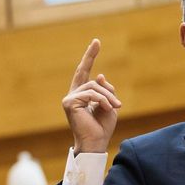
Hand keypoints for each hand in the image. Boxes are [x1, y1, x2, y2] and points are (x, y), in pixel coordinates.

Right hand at [61, 39, 121, 153]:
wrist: (96, 142)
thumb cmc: (102, 127)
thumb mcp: (109, 105)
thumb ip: (105, 91)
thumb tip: (99, 75)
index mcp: (82, 94)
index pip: (85, 72)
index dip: (90, 56)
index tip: (96, 42)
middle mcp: (73, 94)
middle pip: (85, 73)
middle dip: (90, 56)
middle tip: (98, 46)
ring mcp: (69, 98)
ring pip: (93, 87)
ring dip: (108, 97)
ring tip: (115, 107)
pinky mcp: (69, 103)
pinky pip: (91, 94)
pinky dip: (103, 101)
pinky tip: (107, 108)